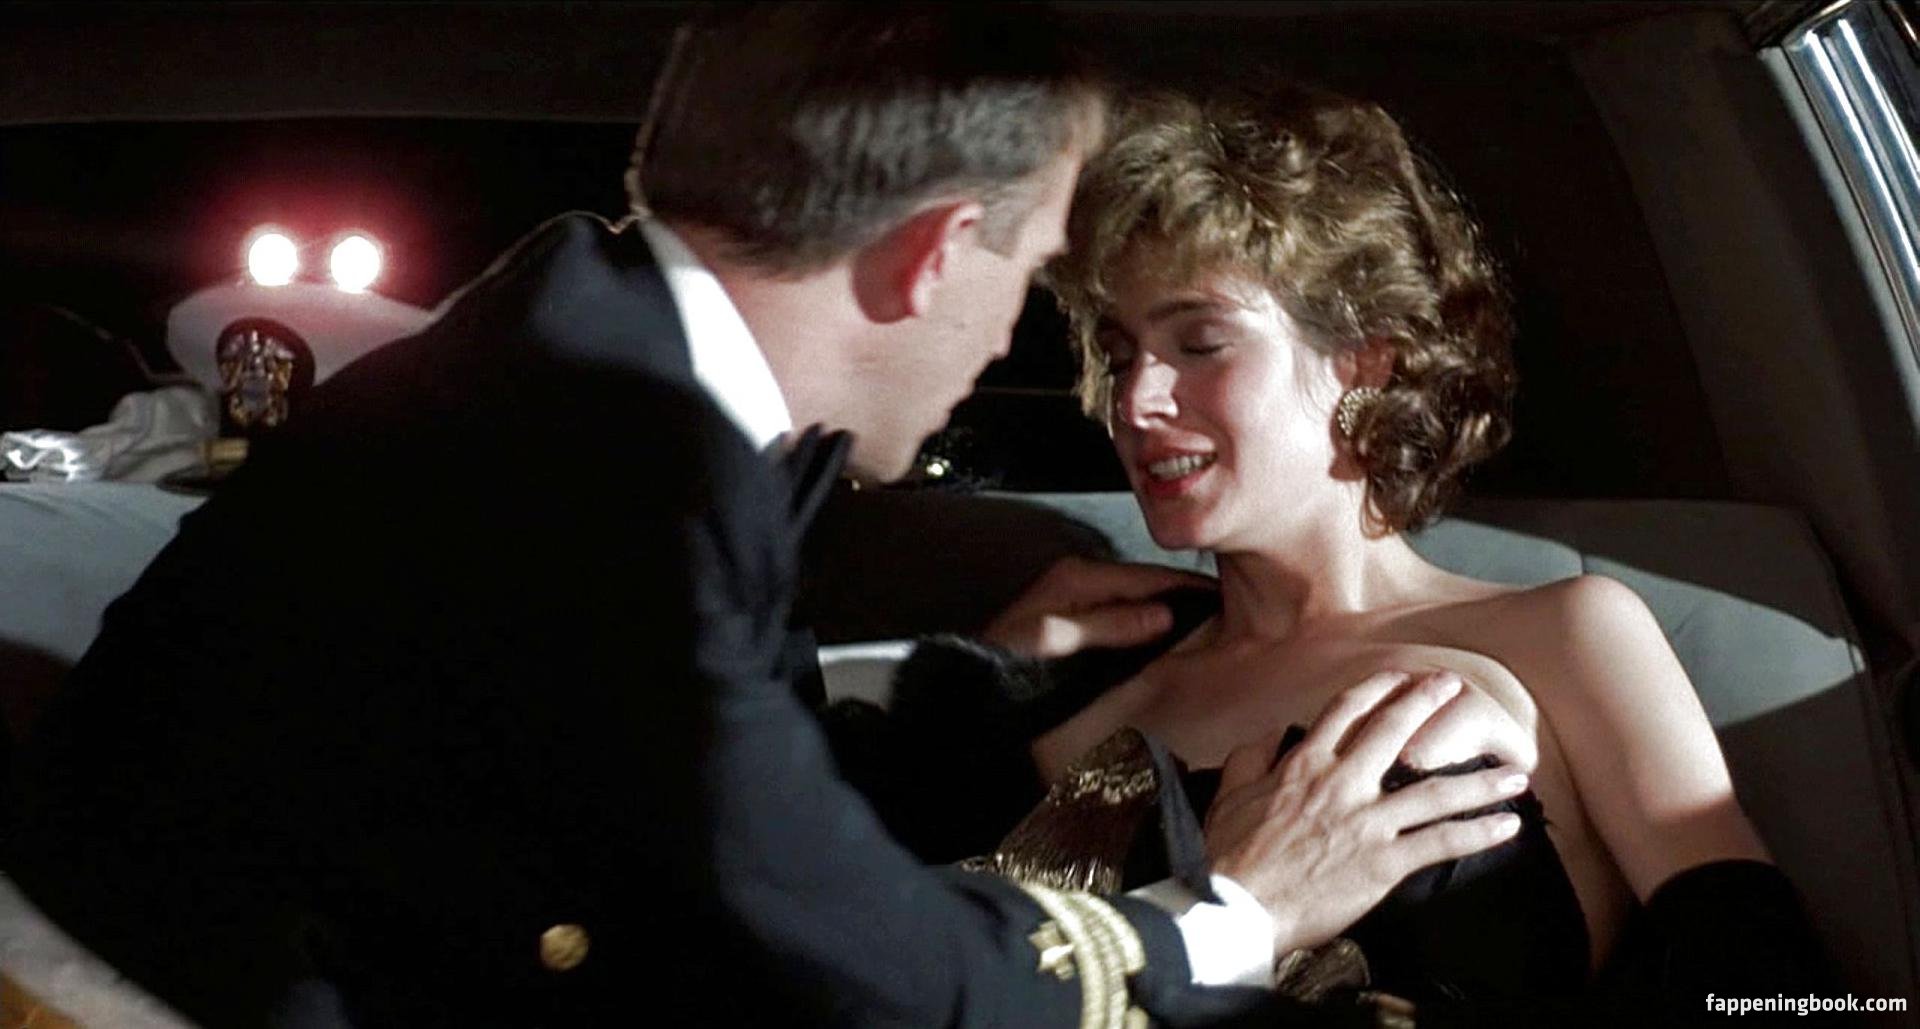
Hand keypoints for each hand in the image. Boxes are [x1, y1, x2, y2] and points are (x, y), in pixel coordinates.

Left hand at [979, 555, 1213, 659]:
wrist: (970, 686)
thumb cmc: (1004, 661)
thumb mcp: (1056, 639)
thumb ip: (1110, 625)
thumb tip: (1164, 615)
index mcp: (1078, 577)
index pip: (1148, 575)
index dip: (1187, 588)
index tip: (1225, 598)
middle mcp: (1080, 582)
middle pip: (1146, 586)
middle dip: (1184, 599)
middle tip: (1227, 614)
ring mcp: (1079, 602)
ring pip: (1137, 604)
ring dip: (1169, 616)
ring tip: (1208, 628)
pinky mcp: (1077, 624)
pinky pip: (1124, 620)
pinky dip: (1149, 629)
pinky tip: (1167, 642)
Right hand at [1203, 671, 1528, 956]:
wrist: (1237, 907)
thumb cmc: (1231, 854)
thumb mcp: (1228, 794)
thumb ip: (1251, 757)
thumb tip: (1272, 734)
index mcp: (1304, 765)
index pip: (1346, 712)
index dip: (1376, 689)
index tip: (1398, 676)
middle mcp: (1342, 784)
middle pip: (1394, 732)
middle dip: (1427, 703)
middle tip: (1454, 686)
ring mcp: (1367, 823)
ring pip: (1434, 791)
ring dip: (1480, 780)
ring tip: (1516, 772)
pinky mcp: (1383, 862)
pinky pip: (1440, 843)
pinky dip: (1477, 833)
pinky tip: (1507, 826)